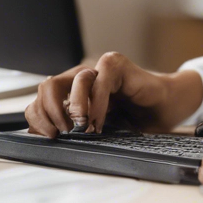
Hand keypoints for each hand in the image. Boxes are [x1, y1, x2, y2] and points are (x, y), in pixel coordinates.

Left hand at [25, 52, 202, 136]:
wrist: (164, 109)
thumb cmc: (132, 119)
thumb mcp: (94, 129)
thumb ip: (70, 129)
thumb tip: (39, 135)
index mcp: (71, 90)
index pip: (40, 98)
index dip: (39, 118)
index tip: (50, 137)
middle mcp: (82, 76)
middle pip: (48, 85)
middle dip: (50, 112)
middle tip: (62, 132)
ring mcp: (99, 67)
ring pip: (74, 80)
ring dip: (75, 107)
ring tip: (84, 127)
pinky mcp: (117, 64)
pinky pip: (101, 80)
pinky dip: (97, 104)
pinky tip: (100, 121)